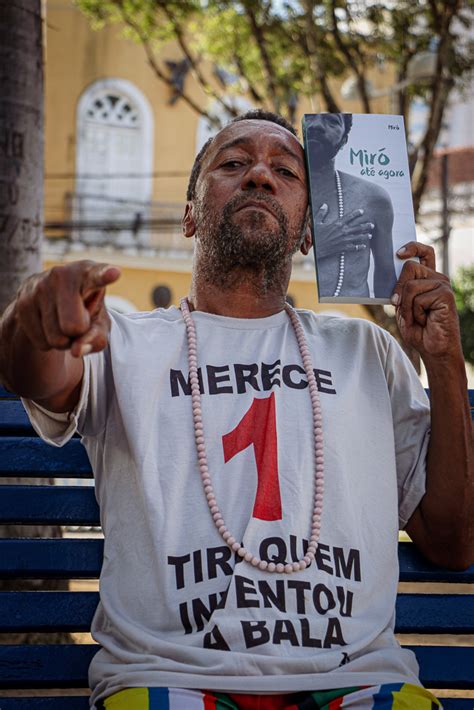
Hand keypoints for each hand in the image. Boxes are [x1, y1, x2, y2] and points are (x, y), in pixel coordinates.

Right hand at [15, 260, 120, 358]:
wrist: (50, 299)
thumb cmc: (85, 310)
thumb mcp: (99, 322)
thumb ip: (97, 338)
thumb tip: (76, 351)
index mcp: (89, 273)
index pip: (97, 276)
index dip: (104, 275)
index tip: (114, 273)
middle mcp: (62, 275)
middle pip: (74, 327)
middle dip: (77, 333)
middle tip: (78, 321)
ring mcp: (39, 287)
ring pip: (56, 339)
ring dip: (63, 340)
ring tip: (63, 321)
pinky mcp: (22, 303)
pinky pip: (41, 342)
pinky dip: (48, 342)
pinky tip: (49, 324)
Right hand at [315, 204, 373, 259]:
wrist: (316, 249)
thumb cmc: (315, 236)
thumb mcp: (316, 223)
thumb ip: (321, 213)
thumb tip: (325, 205)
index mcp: (337, 224)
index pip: (350, 217)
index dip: (357, 213)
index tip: (362, 211)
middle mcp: (343, 231)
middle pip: (357, 227)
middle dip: (366, 226)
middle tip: (372, 225)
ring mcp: (344, 240)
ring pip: (358, 237)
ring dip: (365, 236)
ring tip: (370, 235)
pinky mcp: (343, 248)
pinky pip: (354, 247)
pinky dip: (360, 247)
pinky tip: (364, 246)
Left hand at [391, 242, 460, 360]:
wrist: (433, 349)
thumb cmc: (419, 330)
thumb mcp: (403, 306)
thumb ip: (401, 290)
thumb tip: (393, 276)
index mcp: (428, 279)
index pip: (424, 253)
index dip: (412, 247)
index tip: (399, 253)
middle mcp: (437, 278)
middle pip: (409, 267)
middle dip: (398, 288)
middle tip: (399, 305)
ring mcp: (442, 285)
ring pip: (410, 285)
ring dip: (406, 306)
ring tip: (416, 318)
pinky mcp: (445, 294)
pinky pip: (418, 298)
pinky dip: (414, 313)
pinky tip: (425, 320)